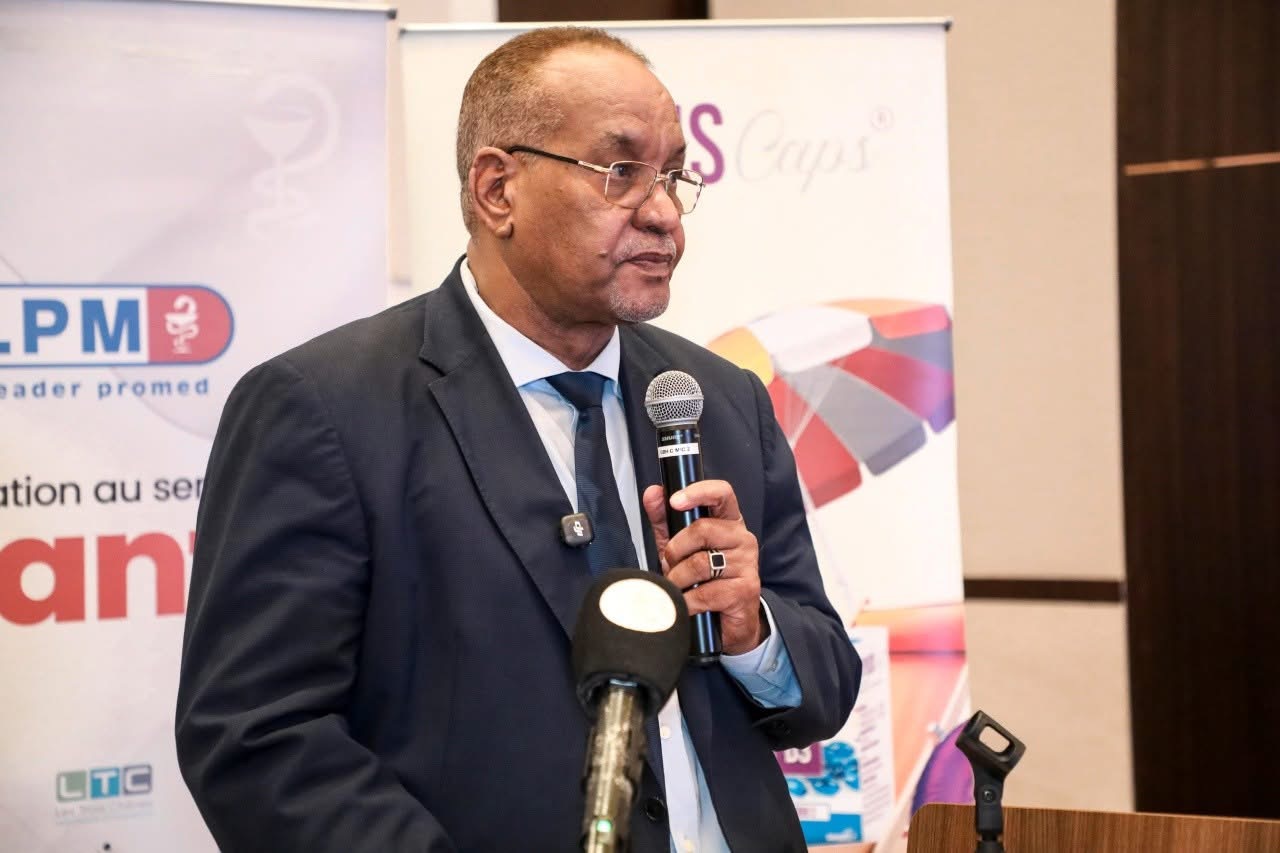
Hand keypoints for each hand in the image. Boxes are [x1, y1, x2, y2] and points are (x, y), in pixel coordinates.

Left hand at [642, 481, 765, 654]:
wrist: (732, 621)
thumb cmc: (704, 579)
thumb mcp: (680, 547)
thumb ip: (665, 519)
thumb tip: (653, 493)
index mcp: (729, 522)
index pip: (722, 493)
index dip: (698, 492)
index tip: (674, 501)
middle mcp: (743, 538)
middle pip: (702, 530)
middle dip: (675, 550)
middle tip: (670, 565)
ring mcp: (747, 564)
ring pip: (700, 563)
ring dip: (678, 578)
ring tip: (678, 587)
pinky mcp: (745, 590)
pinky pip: (704, 593)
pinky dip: (686, 601)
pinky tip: (686, 604)